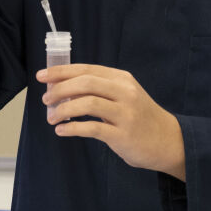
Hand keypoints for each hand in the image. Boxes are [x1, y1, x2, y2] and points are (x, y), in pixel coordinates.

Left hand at [40, 64, 186, 179]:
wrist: (169, 140)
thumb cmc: (140, 117)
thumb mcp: (125, 95)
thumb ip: (100, 89)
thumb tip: (63, 88)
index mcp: (122, 79)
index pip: (87, 69)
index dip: (61, 71)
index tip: (42, 76)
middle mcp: (125, 92)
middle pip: (85, 83)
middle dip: (60, 89)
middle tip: (45, 98)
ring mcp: (125, 113)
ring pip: (87, 104)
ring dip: (63, 110)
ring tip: (51, 117)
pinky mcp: (123, 135)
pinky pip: (92, 128)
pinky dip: (72, 128)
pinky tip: (61, 130)